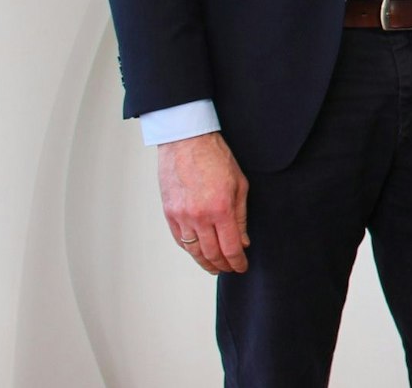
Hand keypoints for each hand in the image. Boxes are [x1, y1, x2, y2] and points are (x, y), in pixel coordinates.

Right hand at [157, 132, 249, 273]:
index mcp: (220, 209)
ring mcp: (181, 216)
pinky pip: (179, 239)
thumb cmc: (217, 158)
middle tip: (231, 269)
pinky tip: (198, 253)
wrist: (187, 142)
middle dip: (223, 266)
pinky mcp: (169, 213)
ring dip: (205, 262)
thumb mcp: (240, 185)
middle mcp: (199, 217)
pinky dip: (190, 250)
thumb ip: (241, 217)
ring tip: (215, 267)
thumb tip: (243, 242)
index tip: (242, 267)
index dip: (237, 262)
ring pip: (193, 251)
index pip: (230, 248)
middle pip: (211, 254)